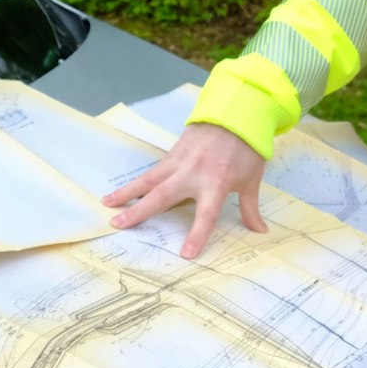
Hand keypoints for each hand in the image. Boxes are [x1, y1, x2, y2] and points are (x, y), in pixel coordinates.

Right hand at [101, 123, 268, 258]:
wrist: (236, 113)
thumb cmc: (246, 148)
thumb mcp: (252, 179)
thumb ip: (250, 207)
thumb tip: (259, 231)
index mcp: (216, 183)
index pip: (206, 215)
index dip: (196, 235)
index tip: (185, 254)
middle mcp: (193, 174)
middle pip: (163, 196)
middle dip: (140, 211)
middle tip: (118, 224)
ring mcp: (180, 162)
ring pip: (149, 180)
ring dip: (127, 192)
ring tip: (107, 204)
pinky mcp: (173, 154)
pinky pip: (153, 171)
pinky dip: (137, 181)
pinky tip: (122, 191)